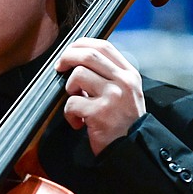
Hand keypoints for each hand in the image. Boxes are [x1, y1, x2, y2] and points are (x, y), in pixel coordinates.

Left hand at [56, 38, 145, 154]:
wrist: (132, 149)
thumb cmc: (125, 122)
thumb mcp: (127, 92)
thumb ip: (110, 76)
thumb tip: (79, 62)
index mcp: (129, 74)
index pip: (104, 46)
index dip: (82, 44)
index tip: (70, 51)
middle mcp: (123, 82)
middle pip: (89, 55)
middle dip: (67, 57)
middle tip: (59, 67)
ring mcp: (113, 96)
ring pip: (78, 75)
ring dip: (70, 88)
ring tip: (76, 101)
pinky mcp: (100, 113)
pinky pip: (72, 103)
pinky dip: (69, 114)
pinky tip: (78, 122)